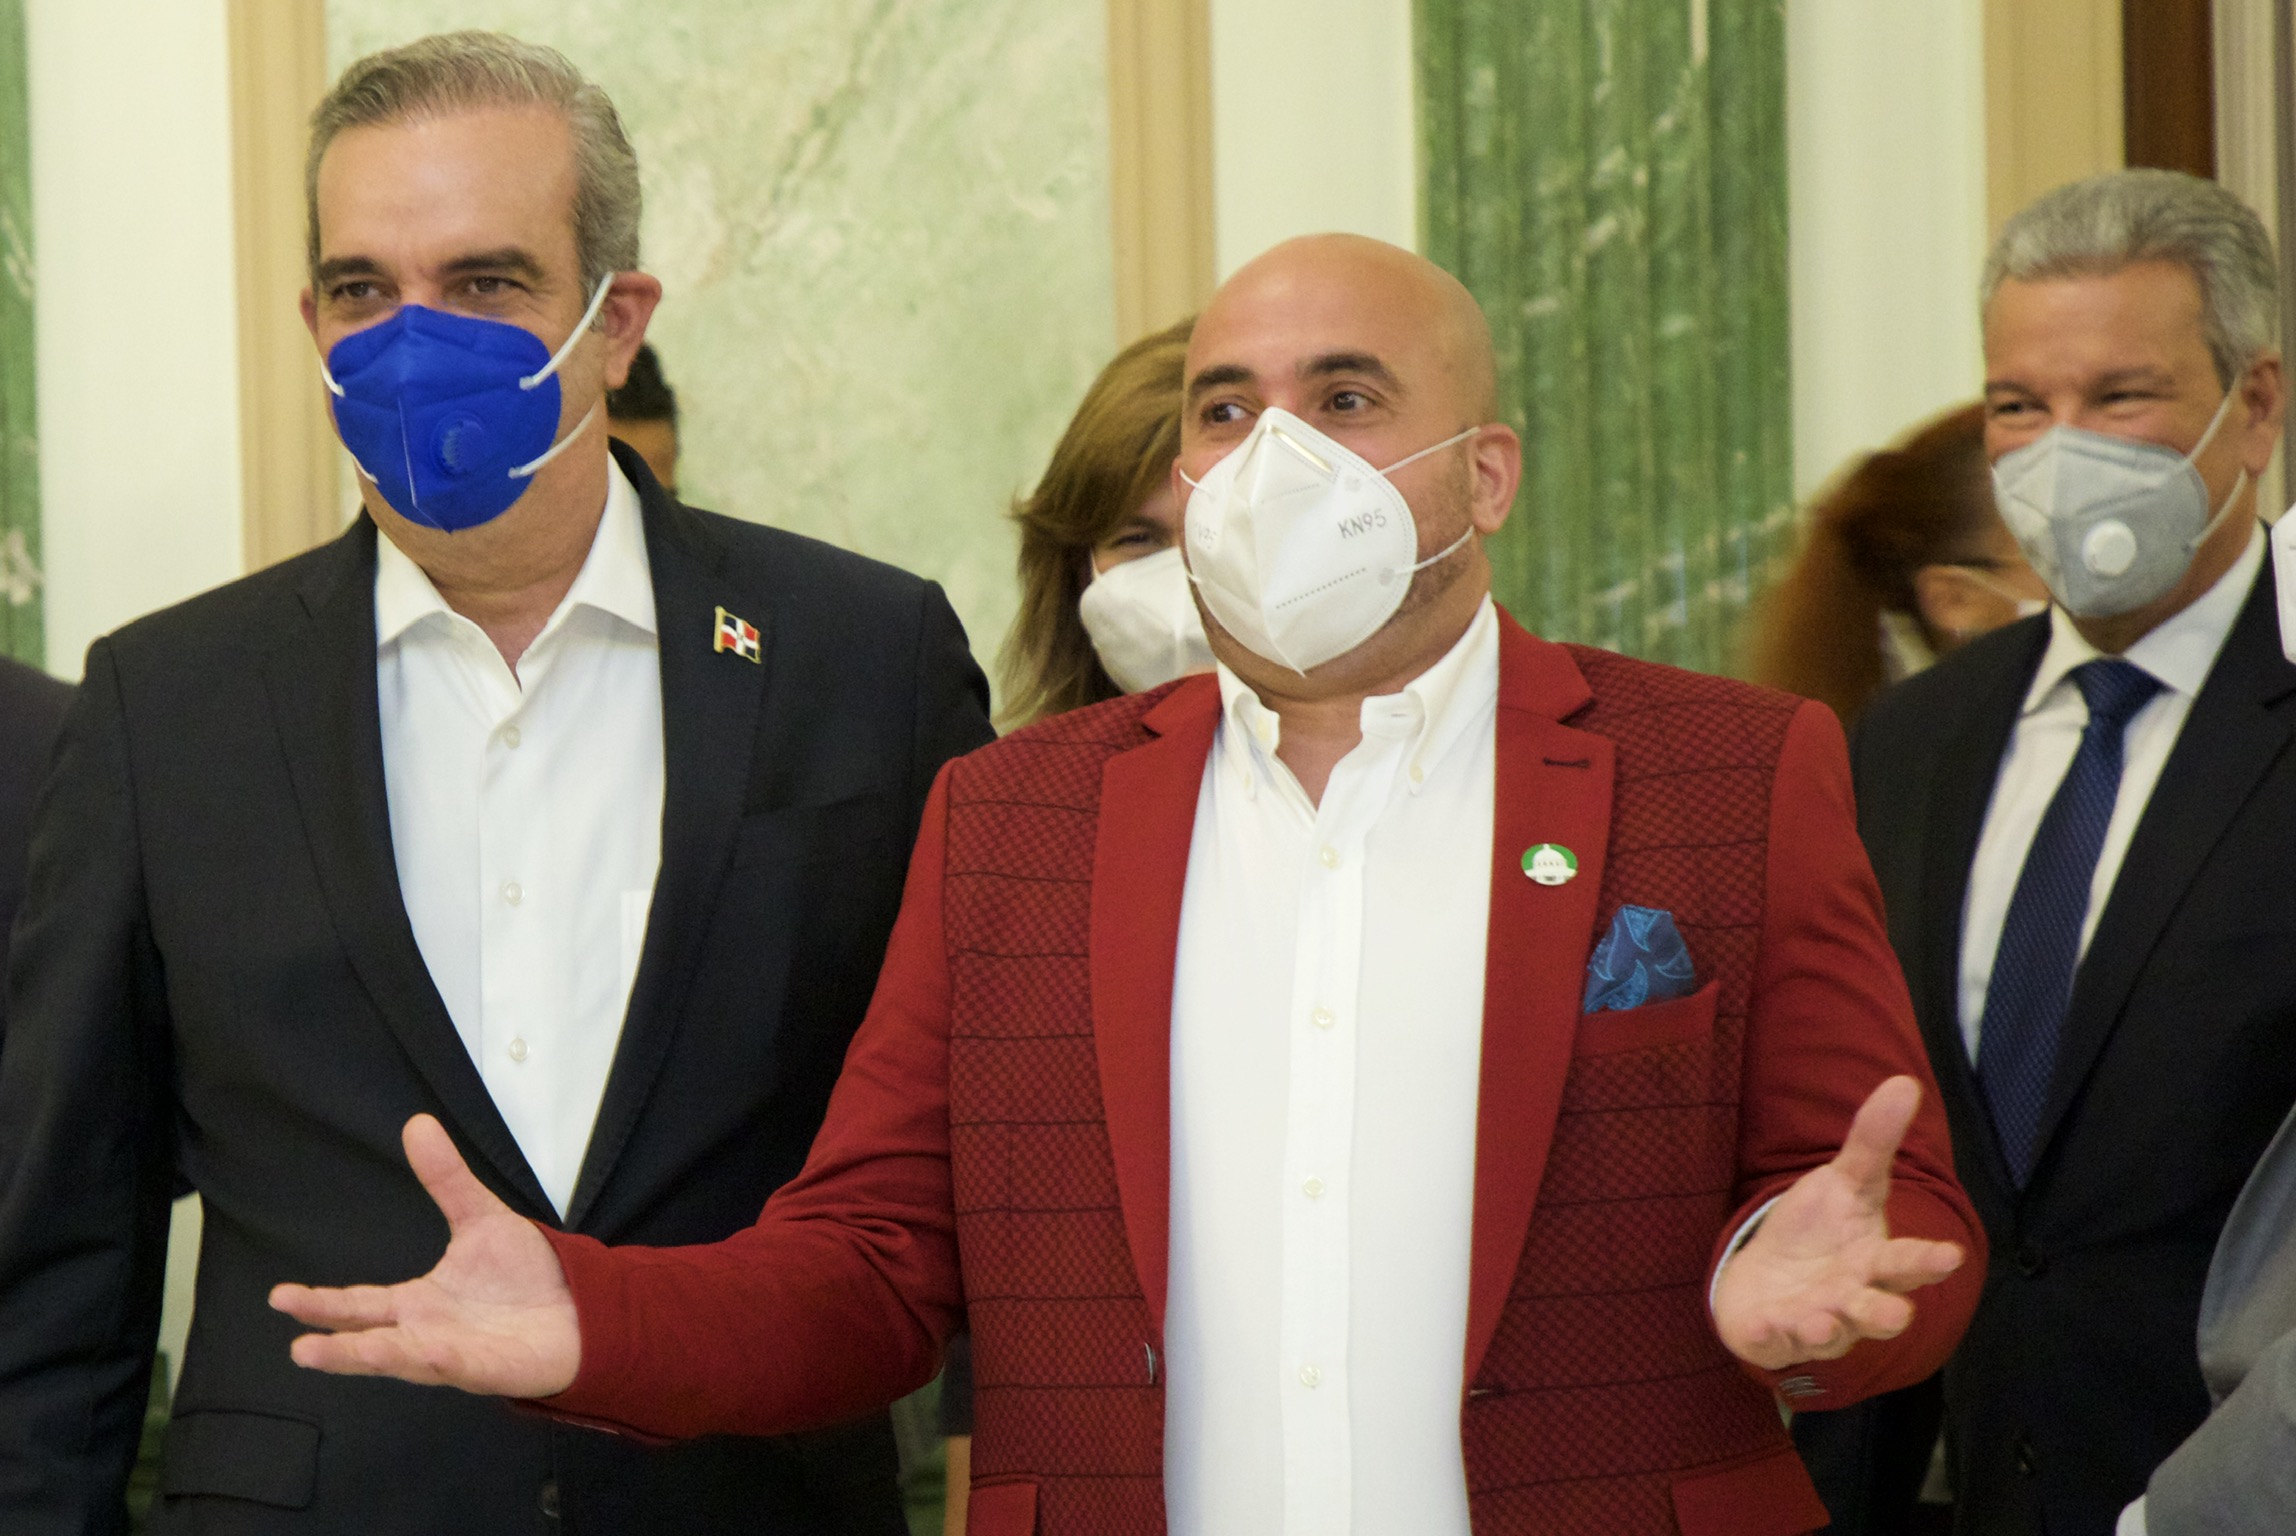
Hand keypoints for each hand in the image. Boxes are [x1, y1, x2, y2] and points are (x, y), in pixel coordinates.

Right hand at [269, 1114, 580, 1397]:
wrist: (581, 1305)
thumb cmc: (525, 1274)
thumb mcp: (480, 1218)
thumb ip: (447, 1179)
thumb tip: (417, 1124)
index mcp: (419, 1303)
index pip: (361, 1305)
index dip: (322, 1304)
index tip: (280, 1298)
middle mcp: (428, 1333)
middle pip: (371, 1340)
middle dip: (334, 1344)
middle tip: (296, 1346)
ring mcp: (456, 1354)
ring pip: (404, 1359)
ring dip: (367, 1357)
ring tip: (322, 1353)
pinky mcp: (490, 1368)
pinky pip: (460, 1364)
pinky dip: (439, 1358)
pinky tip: (422, 1349)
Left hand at [1711, 1076, 1965, 1371]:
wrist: (1767, 1277)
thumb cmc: (1818, 1233)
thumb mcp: (1844, 1184)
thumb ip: (1872, 1142)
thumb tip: (1905, 1082)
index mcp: (1873, 1262)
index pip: (1906, 1264)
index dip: (1927, 1261)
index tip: (1950, 1256)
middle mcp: (1850, 1300)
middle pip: (1875, 1311)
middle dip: (1884, 1314)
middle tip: (1897, 1314)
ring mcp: (1813, 1323)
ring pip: (1828, 1334)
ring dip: (1826, 1329)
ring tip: (1821, 1319)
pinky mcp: (1772, 1336)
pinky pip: (1774, 1342)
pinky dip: (1771, 1337)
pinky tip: (1767, 1326)